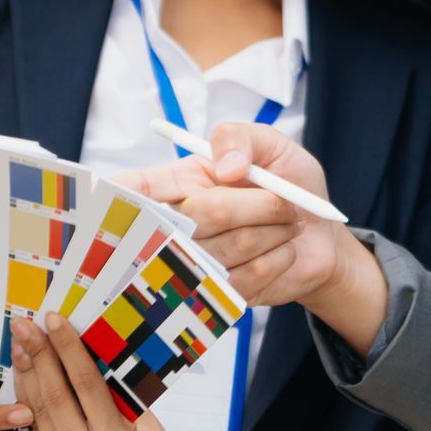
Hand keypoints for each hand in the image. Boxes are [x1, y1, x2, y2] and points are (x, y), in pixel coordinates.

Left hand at [9, 315, 228, 430]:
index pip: (86, 386)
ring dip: (28, 377)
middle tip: (23, 325)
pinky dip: (30, 404)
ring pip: (40, 416)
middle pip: (55, 399)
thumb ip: (114, 391)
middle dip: (37, 357)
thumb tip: (82, 348)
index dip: (68, 350)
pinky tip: (26, 379)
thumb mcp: (145, 420)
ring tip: (20, 346)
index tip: (53, 321)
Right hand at [112, 123, 388, 352]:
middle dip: (253, 206)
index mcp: (180, 181)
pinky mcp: (222, 293)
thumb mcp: (273, 145)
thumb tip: (225, 166)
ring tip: (288, 223)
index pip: (134, 189)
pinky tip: (284, 249)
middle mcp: (182, 223)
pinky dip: (278, 258)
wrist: (322, 235)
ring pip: (226, 248)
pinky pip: (246, 277)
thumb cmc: (291, 184)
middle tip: (285, 200)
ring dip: (273, 231)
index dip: (117, 193)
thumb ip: (241, 137)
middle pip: (198, 216)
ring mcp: (199, 261)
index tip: (108, 190)